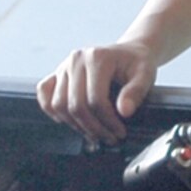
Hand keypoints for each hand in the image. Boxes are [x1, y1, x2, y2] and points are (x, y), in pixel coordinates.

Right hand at [36, 41, 157, 144]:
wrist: (129, 52)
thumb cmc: (137, 63)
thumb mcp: (145, 75)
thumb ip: (136, 92)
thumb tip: (124, 111)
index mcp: (97, 57)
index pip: (95, 99)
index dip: (108, 121)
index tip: (119, 132)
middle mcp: (76, 59)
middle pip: (75, 105)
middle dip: (93, 128)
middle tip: (109, 138)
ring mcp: (64, 65)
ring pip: (59, 104)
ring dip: (75, 125)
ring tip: (94, 133)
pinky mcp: (57, 72)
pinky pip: (44, 93)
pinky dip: (52, 110)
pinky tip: (69, 120)